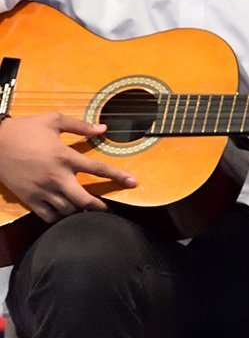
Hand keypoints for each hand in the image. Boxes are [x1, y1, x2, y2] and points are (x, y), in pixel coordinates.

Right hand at [0, 113, 136, 221]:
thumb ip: (80, 126)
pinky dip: (58, 218)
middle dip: (99, 206)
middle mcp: (56, 177)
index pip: (98, 168)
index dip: (118, 176)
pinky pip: (47, 216)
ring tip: (85, 211)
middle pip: (84, 199)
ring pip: (66, 210)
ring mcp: (41, 190)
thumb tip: (103, 128)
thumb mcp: (53, 120)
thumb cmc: (25, 129)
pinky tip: (64, 215)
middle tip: (107, 209)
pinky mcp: (28, 199)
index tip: (133, 183)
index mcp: (65, 156)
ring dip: (79, 212)